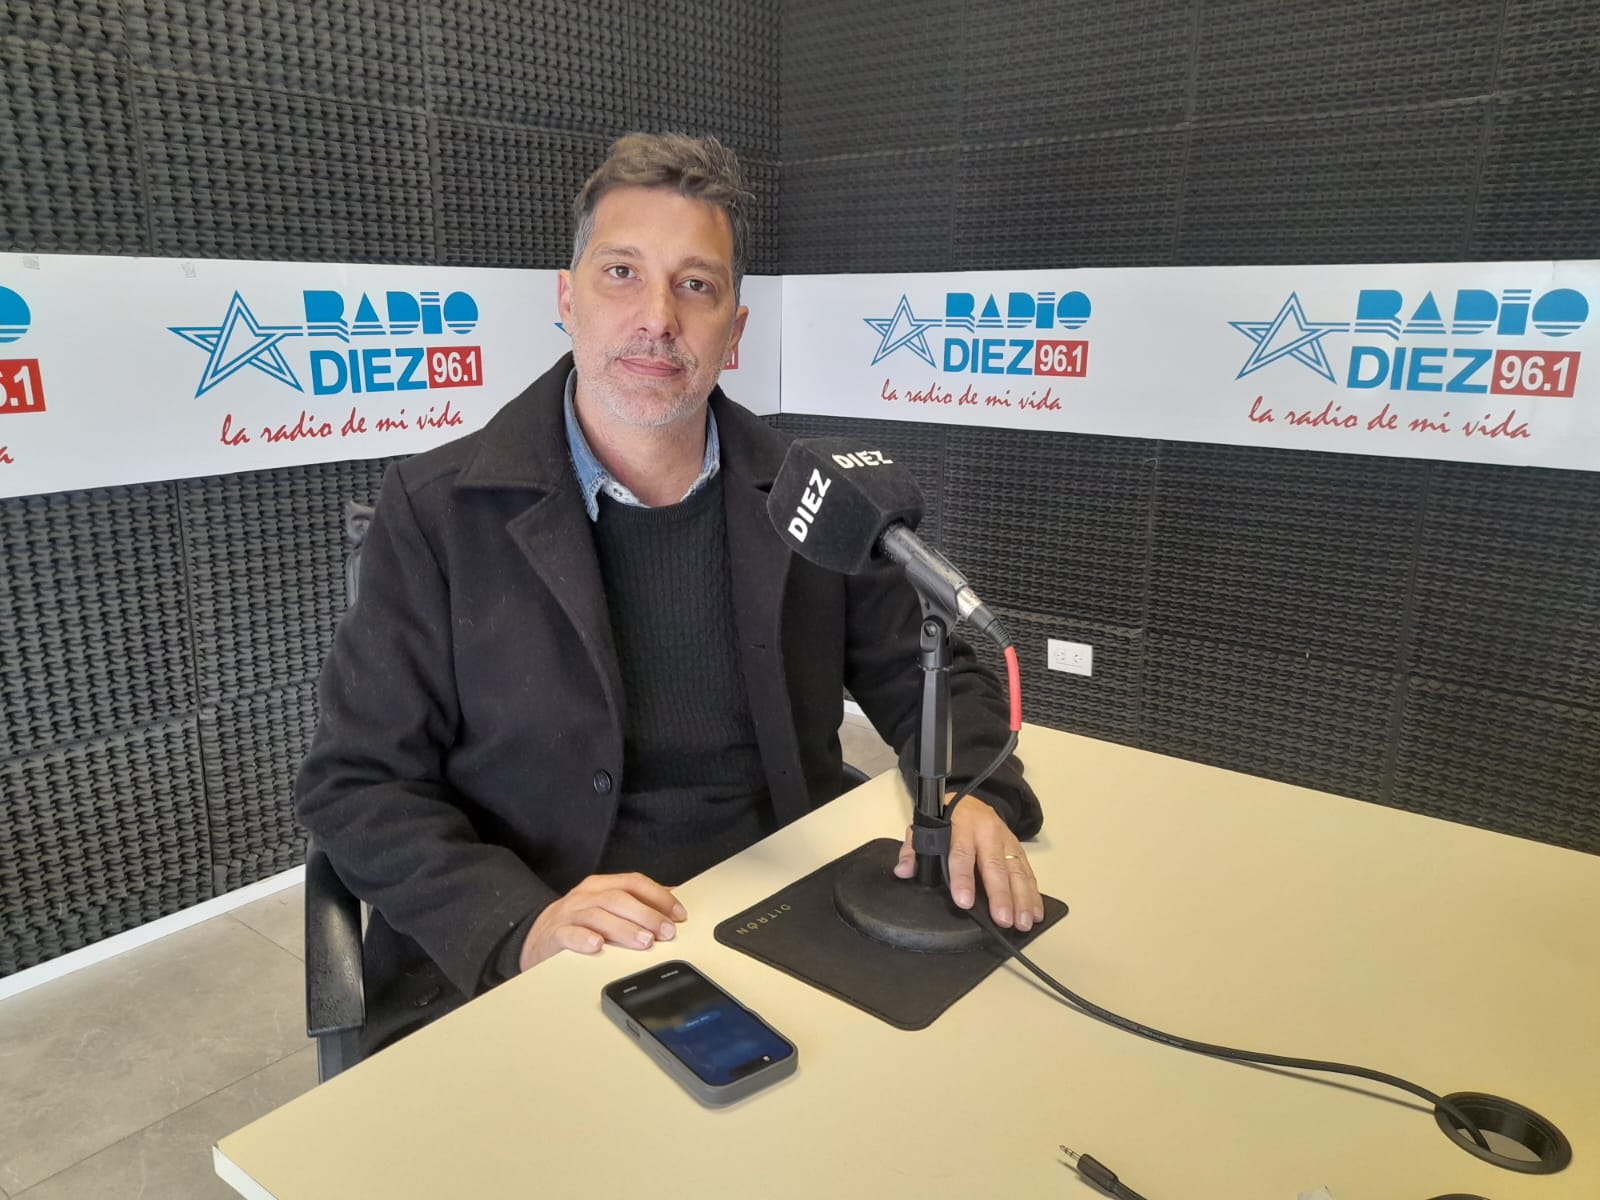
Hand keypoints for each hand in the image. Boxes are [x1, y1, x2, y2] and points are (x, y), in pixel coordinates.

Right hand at [519, 872, 686, 970]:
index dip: (659, 896)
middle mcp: (586, 896)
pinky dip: (585, 939)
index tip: (679, 914)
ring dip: (625, 929)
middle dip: (647, 914)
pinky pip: (570, 935)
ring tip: (645, 941)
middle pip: (619, 898)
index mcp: (601, 885)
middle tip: (667, 931)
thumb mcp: (606, 907)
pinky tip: (598, 946)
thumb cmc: (578, 922)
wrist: (534, 938)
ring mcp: (570, 914)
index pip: (634, 883)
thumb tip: (673, 904)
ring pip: (599, 915)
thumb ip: (636, 903)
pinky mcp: (556, 935)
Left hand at [894, 797, 1043, 930]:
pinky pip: (1027, 871)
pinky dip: (1033, 893)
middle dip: (1000, 895)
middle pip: (994, 866)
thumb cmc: (948, 819)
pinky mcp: (1017, 849)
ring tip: (1022, 921)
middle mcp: (987, 831)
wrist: (971, 800)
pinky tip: (1035, 911)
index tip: (964, 901)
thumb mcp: (924, 827)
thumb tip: (904, 870)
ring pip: (1016, 871)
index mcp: (961, 824)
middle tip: (1001, 919)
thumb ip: (913, 849)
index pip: (961, 854)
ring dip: (1021, 898)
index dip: (962, 879)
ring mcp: (1005, 840)